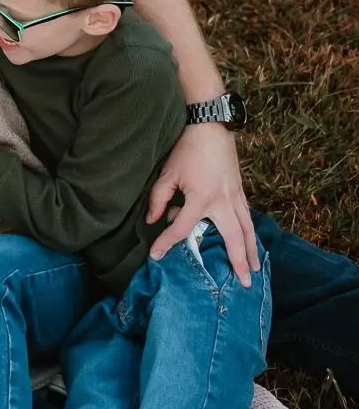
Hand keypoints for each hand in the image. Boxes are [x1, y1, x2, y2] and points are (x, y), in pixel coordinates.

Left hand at [147, 122, 259, 286]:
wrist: (210, 125)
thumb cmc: (186, 149)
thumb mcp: (167, 174)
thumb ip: (157, 200)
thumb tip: (153, 221)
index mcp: (202, 198)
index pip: (182, 229)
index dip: (167, 243)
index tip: (156, 257)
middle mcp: (223, 201)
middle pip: (232, 238)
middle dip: (238, 261)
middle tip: (243, 283)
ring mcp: (236, 196)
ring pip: (247, 229)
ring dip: (251, 251)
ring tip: (254, 271)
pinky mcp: (240, 190)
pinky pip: (247, 217)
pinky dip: (250, 233)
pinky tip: (250, 243)